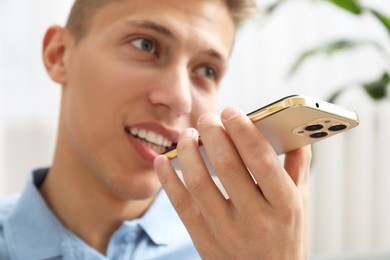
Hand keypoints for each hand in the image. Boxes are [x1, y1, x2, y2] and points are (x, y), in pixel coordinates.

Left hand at [154, 107, 310, 259]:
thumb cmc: (285, 240)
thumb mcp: (299, 206)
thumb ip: (297, 169)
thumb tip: (296, 134)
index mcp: (284, 206)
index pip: (262, 159)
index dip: (244, 130)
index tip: (231, 111)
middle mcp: (255, 220)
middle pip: (227, 165)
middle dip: (213, 133)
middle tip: (207, 117)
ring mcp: (226, 231)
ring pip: (199, 182)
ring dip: (188, 152)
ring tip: (187, 134)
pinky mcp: (203, 240)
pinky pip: (180, 205)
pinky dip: (168, 179)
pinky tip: (162, 160)